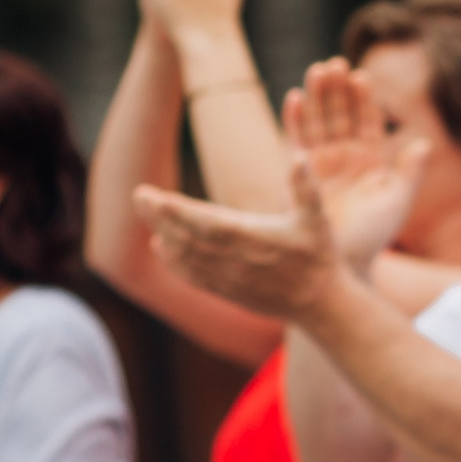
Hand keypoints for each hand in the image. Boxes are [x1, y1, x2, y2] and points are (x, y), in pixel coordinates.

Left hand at [134, 155, 347, 320]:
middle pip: (189, 239)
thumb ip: (307, 187)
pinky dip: (174, 263)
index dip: (178, 212)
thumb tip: (300, 156)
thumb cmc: (319, 256)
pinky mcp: (228, 293)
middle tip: (139, 195)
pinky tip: (160, 246)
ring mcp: (230, 281)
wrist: (321, 304)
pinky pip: (194, 278)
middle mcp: (237, 263)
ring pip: (187, 258)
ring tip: (146, 212)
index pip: (209, 224)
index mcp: (256, 240)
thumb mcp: (319, 219)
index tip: (154, 197)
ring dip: (164, 236)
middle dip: (161, 217)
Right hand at [284, 58, 427, 271]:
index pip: (367, 122)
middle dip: (337, 90)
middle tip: (334, 64)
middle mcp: (344, 158)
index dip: (363, 100)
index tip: (361, 76)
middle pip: (340, 115)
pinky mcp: (299, 174)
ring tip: (316, 70)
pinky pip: (295, 142)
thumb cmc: (374, 236)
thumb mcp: (397, 201)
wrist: (343, 263)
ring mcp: (320, 165)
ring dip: (316, 97)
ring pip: (318, 122)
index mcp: (369, 161)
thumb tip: (425, 142)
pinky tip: (293, 97)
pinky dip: (294, 120)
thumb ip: (410, 171)